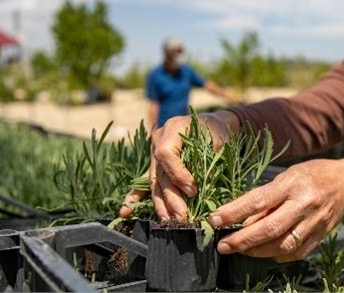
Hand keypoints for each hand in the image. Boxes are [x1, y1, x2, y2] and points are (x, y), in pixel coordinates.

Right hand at [119, 111, 238, 219]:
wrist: (213, 124)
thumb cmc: (218, 131)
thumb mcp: (218, 142)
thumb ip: (206, 163)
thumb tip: (196, 192)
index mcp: (172, 128)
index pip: (166, 154)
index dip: (177, 174)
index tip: (193, 191)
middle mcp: (158, 140)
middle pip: (160, 172)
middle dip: (171, 197)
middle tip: (182, 216)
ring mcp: (154, 152)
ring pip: (154, 181)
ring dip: (160, 204)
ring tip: (168, 221)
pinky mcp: (155, 164)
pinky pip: (146, 181)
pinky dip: (137, 197)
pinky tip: (125, 212)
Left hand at [207, 157, 343, 262]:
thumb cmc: (310, 175)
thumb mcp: (287, 176)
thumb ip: (266, 198)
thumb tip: (241, 220)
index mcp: (292, 184)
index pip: (258, 200)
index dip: (234, 212)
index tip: (214, 220)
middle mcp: (304, 203)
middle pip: (270, 228)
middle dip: (243, 240)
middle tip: (223, 245)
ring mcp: (315, 222)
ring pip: (283, 245)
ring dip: (257, 251)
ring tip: (240, 250)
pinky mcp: (321, 236)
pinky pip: (296, 253)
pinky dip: (277, 255)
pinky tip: (264, 252)